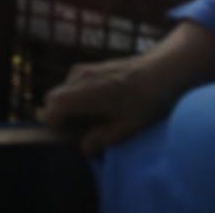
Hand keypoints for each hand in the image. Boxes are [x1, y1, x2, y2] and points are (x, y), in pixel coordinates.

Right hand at [37, 55, 169, 153]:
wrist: (162, 70)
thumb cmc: (147, 100)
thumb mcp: (129, 126)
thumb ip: (103, 138)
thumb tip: (83, 148)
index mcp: (86, 93)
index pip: (53, 106)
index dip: (55, 123)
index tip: (69, 135)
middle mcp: (79, 77)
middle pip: (52, 98)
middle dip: (59, 115)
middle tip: (79, 130)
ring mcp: (82, 69)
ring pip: (62, 91)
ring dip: (68, 106)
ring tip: (92, 118)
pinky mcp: (89, 67)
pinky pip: (71, 85)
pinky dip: (76, 97)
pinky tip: (99, 104)